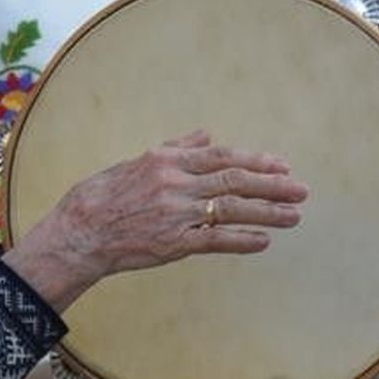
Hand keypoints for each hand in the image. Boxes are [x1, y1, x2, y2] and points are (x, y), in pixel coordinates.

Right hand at [4, 132, 307, 309]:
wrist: (78, 233)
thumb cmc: (102, 195)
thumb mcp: (136, 162)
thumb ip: (176, 148)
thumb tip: (205, 135)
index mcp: (166, 159)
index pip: (221, 156)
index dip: (255, 160)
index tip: (281, 164)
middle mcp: (175, 183)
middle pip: (234, 179)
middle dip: (272, 184)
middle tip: (301, 188)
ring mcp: (176, 214)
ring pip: (231, 208)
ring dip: (267, 212)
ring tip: (295, 215)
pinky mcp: (173, 243)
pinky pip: (214, 240)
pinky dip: (242, 240)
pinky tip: (264, 241)